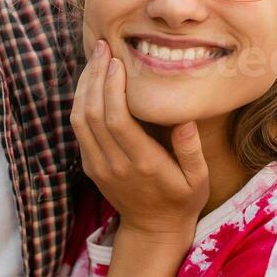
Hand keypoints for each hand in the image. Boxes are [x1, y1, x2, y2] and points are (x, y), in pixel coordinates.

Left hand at [70, 40, 209, 246]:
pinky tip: (90, 80)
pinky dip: (80, 100)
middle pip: (93, 114)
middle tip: (102, 47)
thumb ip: (191, 150)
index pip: (118, 120)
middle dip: (95, 76)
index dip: (112, 88)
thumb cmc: (181, 200)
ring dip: (83, 85)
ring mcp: (97, 165)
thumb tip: (184, 118)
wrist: (152, 230)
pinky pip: (78, 128)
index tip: (117, 61)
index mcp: (143, 164)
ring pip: (79, 119)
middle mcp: (114, 164)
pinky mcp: (89, 165)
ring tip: (94, 57)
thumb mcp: (199, 180)